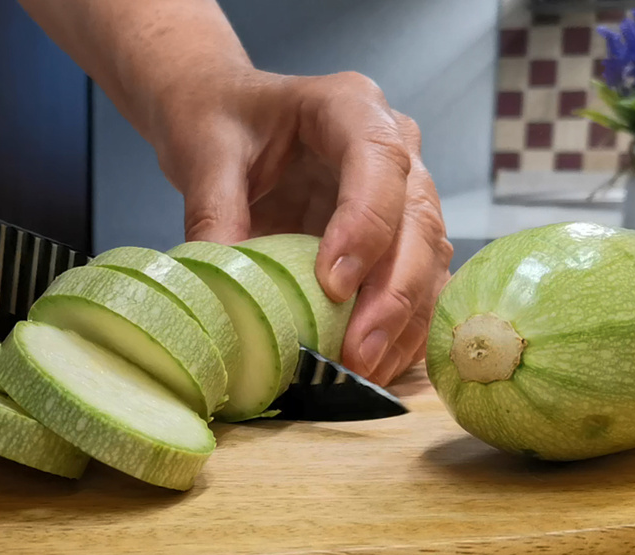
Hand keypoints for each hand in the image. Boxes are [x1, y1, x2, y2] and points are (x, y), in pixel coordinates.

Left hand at [151, 70, 452, 384]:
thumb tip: (222, 287)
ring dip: (404, 319)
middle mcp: (394, 144)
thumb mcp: (204, 156)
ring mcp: (405, 190)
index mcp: (349, 104)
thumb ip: (213, 212)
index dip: (367, 223)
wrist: (230, 121)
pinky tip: (380, 365)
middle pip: (418, 216)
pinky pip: (420, 281)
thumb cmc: (223, 124)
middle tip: (359, 351)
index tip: (333, 284)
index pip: (379, 158)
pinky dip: (404, 326)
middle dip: (393, 291)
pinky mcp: (400, 233)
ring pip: (430, 255)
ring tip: (365, 369)